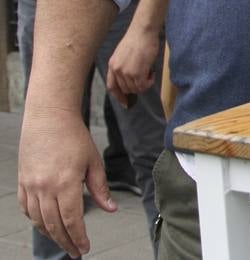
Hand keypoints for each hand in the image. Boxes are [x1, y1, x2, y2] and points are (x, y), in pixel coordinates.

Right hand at [18, 106, 114, 256]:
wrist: (48, 118)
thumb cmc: (75, 137)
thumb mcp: (94, 161)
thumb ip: (100, 188)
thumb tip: (110, 209)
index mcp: (66, 183)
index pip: (72, 220)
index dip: (78, 237)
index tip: (85, 249)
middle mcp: (45, 188)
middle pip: (54, 225)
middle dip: (66, 242)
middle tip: (76, 253)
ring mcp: (31, 186)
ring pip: (38, 220)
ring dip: (50, 234)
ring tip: (63, 242)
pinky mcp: (23, 182)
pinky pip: (26, 209)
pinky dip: (35, 220)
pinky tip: (45, 225)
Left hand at [107, 28, 158, 105]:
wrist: (143, 31)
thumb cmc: (137, 39)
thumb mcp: (124, 53)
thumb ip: (123, 65)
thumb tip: (131, 78)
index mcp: (112, 65)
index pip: (112, 87)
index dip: (119, 96)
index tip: (125, 102)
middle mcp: (117, 70)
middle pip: (126, 89)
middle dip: (136, 87)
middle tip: (145, 78)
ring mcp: (126, 72)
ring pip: (135, 88)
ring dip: (144, 84)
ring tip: (149, 73)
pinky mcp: (137, 72)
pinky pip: (143, 85)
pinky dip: (149, 82)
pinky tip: (152, 73)